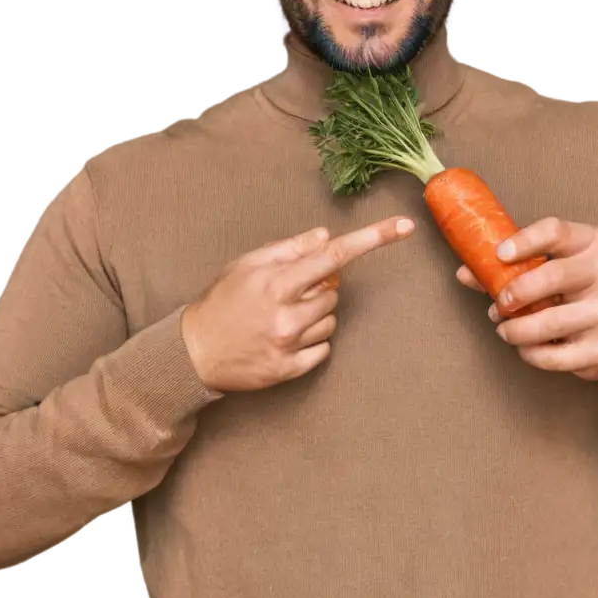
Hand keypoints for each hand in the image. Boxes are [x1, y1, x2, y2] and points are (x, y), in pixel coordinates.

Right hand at [182, 216, 414, 392]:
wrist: (194, 352)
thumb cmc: (222, 301)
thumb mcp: (248, 264)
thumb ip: (289, 249)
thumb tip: (325, 236)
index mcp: (277, 283)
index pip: (335, 256)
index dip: (372, 239)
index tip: (403, 227)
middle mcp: (287, 315)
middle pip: (334, 292)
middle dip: (318, 288)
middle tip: (286, 293)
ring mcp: (290, 345)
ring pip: (331, 319)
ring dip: (315, 314)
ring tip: (281, 316)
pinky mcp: (290, 370)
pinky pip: (324, 347)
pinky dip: (312, 340)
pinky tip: (285, 338)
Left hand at [455, 217, 597, 381]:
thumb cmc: (580, 290)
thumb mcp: (556, 266)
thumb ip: (512, 267)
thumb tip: (464, 272)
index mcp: (593, 241)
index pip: (555, 230)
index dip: (523, 241)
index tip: (499, 255)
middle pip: (551, 276)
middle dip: (515, 292)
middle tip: (499, 304)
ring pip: (547, 322)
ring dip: (515, 329)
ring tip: (505, 329)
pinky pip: (552, 356)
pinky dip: (530, 354)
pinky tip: (526, 348)